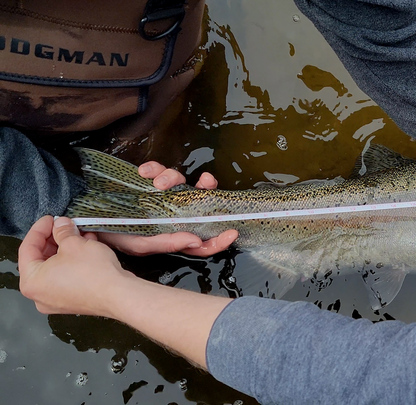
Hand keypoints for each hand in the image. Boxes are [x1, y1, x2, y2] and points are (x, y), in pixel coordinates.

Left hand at [18, 216, 131, 316]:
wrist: (119, 294)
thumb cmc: (94, 274)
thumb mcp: (74, 243)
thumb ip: (62, 231)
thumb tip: (61, 225)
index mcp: (31, 282)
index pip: (27, 249)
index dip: (39, 229)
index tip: (50, 219)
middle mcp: (39, 295)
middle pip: (40, 260)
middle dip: (54, 239)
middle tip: (65, 226)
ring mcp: (56, 300)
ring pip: (55, 268)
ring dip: (66, 249)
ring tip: (79, 235)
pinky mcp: (72, 301)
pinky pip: (66, 277)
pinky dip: (72, 262)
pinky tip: (86, 249)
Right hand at [93, 162, 238, 256]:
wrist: (84, 219)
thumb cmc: (111, 235)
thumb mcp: (138, 244)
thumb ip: (167, 243)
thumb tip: (196, 241)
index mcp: (172, 234)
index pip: (202, 241)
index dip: (219, 240)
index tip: (232, 232)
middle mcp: (171, 214)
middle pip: (198, 203)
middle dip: (206, 191)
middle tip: (204, 182)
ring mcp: (160, 197)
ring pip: (180, 183)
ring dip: (173, 177)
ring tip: (158, 182)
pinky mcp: (148, 182)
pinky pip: (157, 170)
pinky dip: (154, 167)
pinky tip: (144, 172)